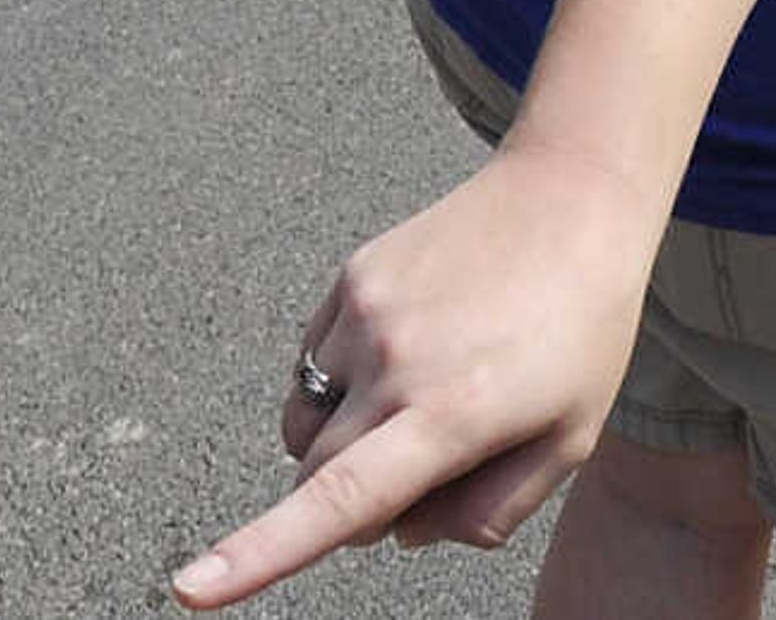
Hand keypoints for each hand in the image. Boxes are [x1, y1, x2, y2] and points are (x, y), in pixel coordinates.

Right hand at [169, 143, 664, 607]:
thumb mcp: (571, 437)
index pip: (340, 500)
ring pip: (309, 423)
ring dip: (347, 433)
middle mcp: (396, 364)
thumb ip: (490, 510)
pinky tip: (420, 344)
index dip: (260, 554)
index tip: (190, 589)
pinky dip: (351, 379)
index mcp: (454, 414)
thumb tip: (400, 532)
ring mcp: (366, 314)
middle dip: (354, 495)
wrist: (576, 195)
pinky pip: (315, 364)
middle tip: (444, 450)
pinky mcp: (352, 277)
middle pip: (317, 476)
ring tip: (434, 387)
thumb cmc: (585, 326)